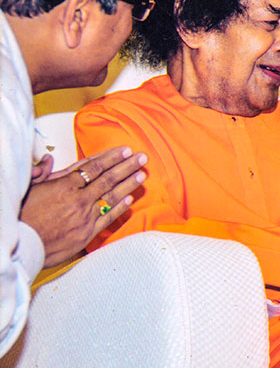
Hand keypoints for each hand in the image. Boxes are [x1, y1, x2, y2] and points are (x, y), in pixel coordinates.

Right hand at [20, 146, 147, 266]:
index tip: (125, 150)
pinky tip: (130, 200)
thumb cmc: (22, 216)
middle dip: (127, 166)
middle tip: (142, 158)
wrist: (20, 244)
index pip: (94, 167)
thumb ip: (41, 172)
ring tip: (142, 175)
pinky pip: (108, 218)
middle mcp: (78, 199)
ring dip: (129, 185)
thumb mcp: (29, 189)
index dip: (111, 158)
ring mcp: (85, 217)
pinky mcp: (86, 233)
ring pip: (112, 197)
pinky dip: (120, 208)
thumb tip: (49, 159)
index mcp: (64, 185)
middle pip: (108, 179)